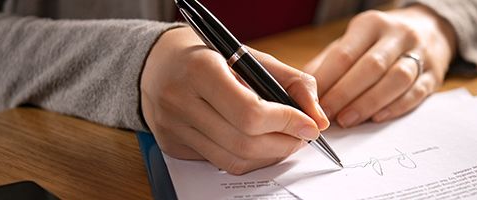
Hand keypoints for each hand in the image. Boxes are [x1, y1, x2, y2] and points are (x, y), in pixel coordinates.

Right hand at [140, 27, 328, 174]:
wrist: (158, 63)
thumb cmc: (209, 57)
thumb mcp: (252, 57)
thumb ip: (293, 82)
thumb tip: (318, 119)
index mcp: (200, 70)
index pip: (250, 113)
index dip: (286, 123)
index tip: (308, 125)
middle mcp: (180, 101)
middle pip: (244, 142)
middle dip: (283, 144)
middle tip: (300, 136)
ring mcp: (173, 127)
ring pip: (233, 159)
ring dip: (268, 155)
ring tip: (283, 140)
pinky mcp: (172, 145)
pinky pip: (218, 163)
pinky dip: (246, 158)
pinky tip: (255, 142)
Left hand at [304, 5, 456, 127]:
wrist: (429, 29)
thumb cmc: (379, 41)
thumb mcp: (353, 40)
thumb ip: (328, 63)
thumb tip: (303, 91)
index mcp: (371, 24)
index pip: (345, 54)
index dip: (327, 80)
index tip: (312, 102)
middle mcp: (397, 35)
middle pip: (371, 67)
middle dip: (345, 94)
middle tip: (327, 115)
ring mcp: (419, 53)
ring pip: (396, 79)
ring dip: (368, 103)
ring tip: (348, 120)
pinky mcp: (434, 74)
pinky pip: (415, 93)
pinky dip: (394, 107)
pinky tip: (376, 118)